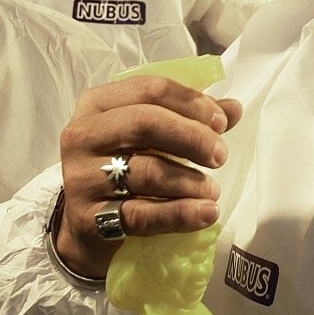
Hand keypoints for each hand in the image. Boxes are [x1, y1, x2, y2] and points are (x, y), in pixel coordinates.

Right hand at [51, 75, 243, 279]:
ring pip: (146, 171)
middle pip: (145, 123)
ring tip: (212, 191)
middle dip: (192, 138)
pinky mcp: (87, 218)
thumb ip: (187, 119)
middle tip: (220, 156)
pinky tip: (206, 213)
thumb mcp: (146, 139)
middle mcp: (82, 135)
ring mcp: (80, 177)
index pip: (149, 89)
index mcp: (97, 105)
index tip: (221, 123)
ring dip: (190, 181)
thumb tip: (233, 109)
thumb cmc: (120, 169)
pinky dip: (180, 214)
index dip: (191, 103)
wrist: (82, 225)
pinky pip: (141, 214)